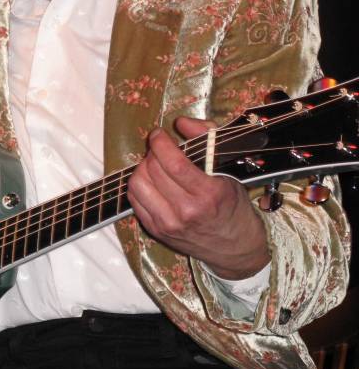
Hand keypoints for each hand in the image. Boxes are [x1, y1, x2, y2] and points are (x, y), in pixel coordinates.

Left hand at [128, 117, 269, 278]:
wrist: (234, 246)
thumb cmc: (232, 203)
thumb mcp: (229, 167)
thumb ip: (207, 137)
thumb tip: (181, 122)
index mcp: (209, 193)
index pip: (174, 162)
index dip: (160, 143)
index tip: (159, 134)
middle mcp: (187, 211)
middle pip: (153, 170)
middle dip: (153, 152)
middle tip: (160, 148)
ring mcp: (169, 223)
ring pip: (138, 184)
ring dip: (142, 167)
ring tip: (154, 164)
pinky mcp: (156, 231)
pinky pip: (134, 200)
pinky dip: (139, 184)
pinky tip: (151, 181)